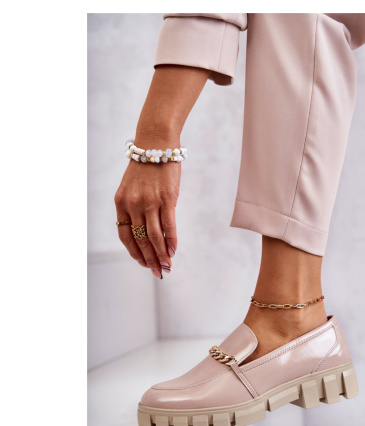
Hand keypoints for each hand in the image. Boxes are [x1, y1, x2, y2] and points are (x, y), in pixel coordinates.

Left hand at [114, 64, 209, 275]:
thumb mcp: (132, 187)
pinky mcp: (167, 198)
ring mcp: (150, 202)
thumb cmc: (146, 167)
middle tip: (157, 272)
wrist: (156, 144)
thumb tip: (148, 230)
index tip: (142, 262)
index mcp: (120, 204)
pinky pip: (169, 226)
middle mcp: (132, 205)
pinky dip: (172, 241)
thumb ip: (135, 208)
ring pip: (154, 237)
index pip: (125, 235)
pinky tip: (174, 251)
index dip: (134, 252)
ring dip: (161, 255)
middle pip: (140, 240)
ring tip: (167, 266)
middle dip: (149, 259)